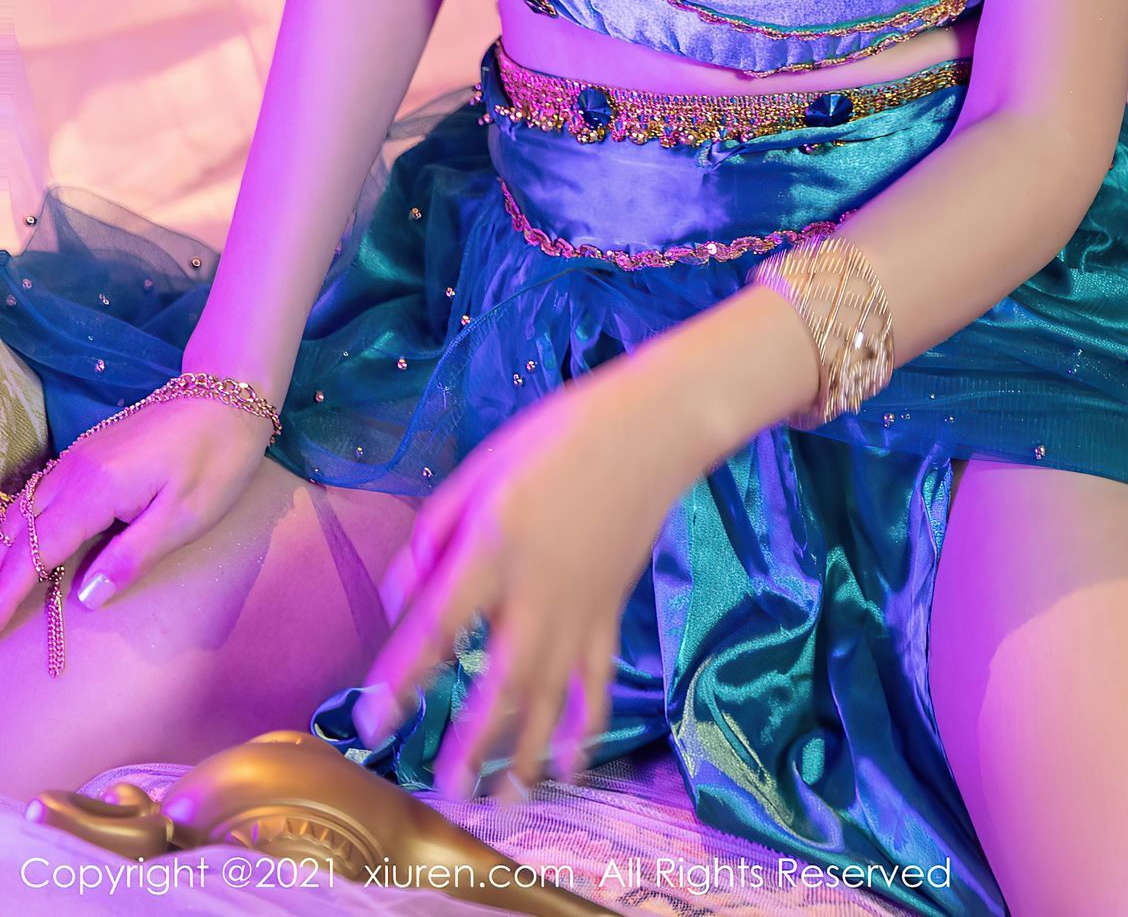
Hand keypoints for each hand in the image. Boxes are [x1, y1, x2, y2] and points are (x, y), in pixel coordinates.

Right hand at [0, 397, 275, 631]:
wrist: (230, 390)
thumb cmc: (219, 456)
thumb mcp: (187, 515)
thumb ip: (132, 557)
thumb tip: (86, 598)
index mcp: (96, 489)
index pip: (37, 551)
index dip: (7, 593)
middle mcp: (75, 470)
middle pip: (18, 530)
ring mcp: (79, 456)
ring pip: (23, 508)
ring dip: (7, 550)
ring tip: (4, 589)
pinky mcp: (89, 451)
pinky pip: (40, 493)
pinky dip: (23, 525)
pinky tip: (27, 545)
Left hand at [354, 363, 698, 796]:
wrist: (651, 430)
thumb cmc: (558, 436)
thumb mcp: (481, 467)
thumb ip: (434, 533)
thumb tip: (402, 597)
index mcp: (492, 550)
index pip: (435, 630)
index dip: (401, 681)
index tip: (373, 721)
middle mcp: (534, 595)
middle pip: (496, 687)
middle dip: (468, 745)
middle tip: (442, 789)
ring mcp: (579, 612)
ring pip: (547, 701)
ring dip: (522, 756)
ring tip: (499, 801)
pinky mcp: (610, 614)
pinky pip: (595, 686)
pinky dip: (584, 731)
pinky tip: (570, 766)